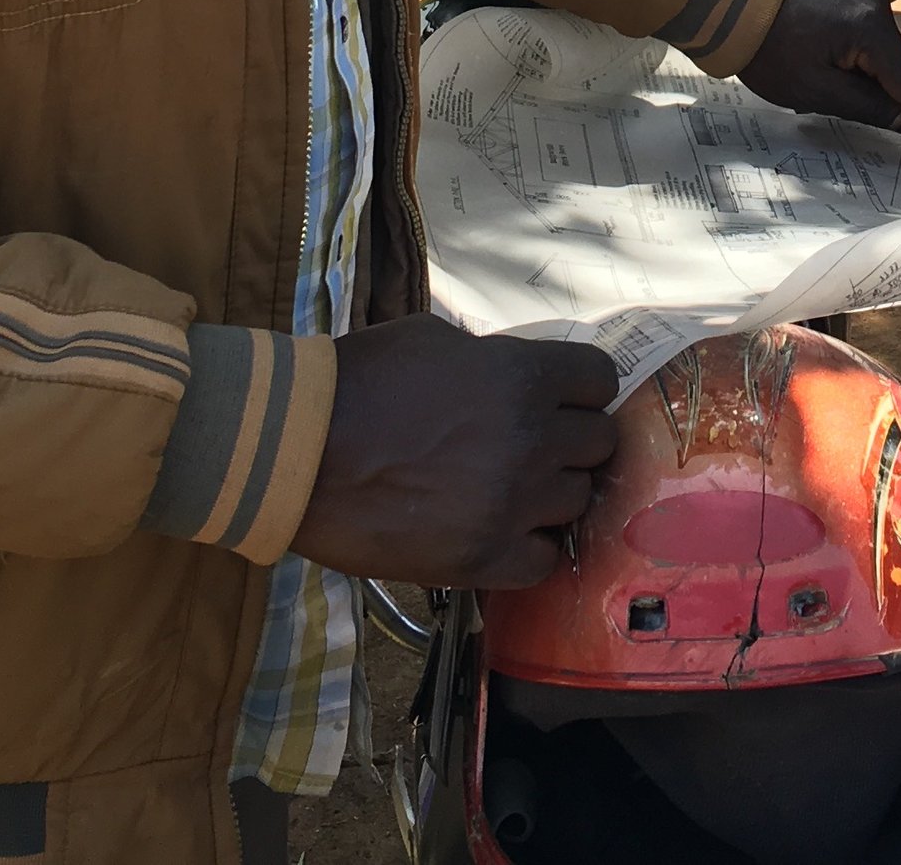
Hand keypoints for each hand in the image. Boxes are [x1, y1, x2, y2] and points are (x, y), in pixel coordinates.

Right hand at [291, 316, 617, 586]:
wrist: (299, 451)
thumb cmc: (360, 382)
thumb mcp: (436, 341)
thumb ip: (493, 361)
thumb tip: (519, 379)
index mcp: (521, 376)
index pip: (600, 380)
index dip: (581, 388)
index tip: (562, 398)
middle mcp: (531, 440)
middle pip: (598, 443)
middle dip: (571, 440)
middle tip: (533, 445)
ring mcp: (513, 504)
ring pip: (577, 501)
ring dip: (550, 494)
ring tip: (507, 489)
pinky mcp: (485, 560)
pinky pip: (544, 559)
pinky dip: (528, 546)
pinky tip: (497, 530)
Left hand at [741, 0, 900, 168]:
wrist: (733, 9)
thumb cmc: (767, 51)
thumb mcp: (817, 92)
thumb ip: (869, 108)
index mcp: (870, 28)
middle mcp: (877, 6)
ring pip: (892, 58)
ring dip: (891, 90)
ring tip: (884, 121)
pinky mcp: (853, 0)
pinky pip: (876, 43)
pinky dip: (876, 70)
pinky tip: (868, 92)